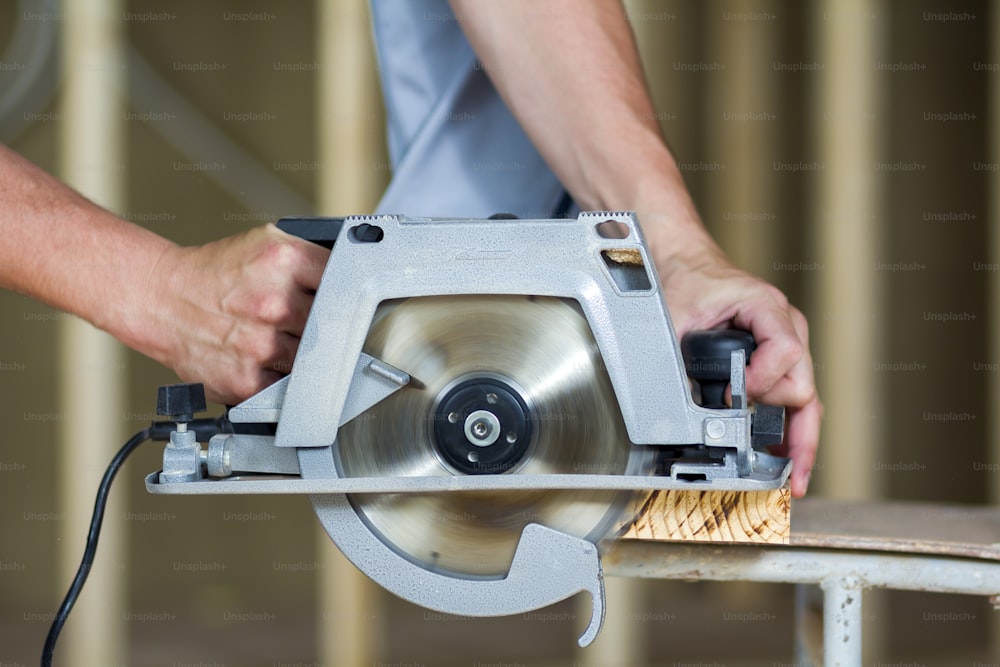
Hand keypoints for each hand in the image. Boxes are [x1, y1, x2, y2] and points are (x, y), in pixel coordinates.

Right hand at [142, 224, 329, 404]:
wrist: (162, 298)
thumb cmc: (217, 274)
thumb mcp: (267, 243)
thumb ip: (312, 259)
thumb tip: (352, 276)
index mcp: (285, 261)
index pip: (346, 283)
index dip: (346, 295)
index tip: (346, 302)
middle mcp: (275, 302)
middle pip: (332, 326)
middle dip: (321, 326)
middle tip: (300, 321)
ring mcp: (262, 343)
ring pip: (312, 358)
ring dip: (300, 353)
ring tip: (274, 337)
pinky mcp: (248, 379)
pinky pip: (288, 385)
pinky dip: (280, 377)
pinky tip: (262, 359)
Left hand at [657, 242, 821, 497]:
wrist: (685, 263)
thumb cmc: (686, 282)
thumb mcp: (676, 317)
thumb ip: (681, 357)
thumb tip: (684, 407)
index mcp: (766, 308)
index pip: (787, 351)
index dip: (763, 380)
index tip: (736, 395)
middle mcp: (787, 326)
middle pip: (801, 384)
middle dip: (781, 420)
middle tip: (767, 458)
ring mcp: (788, 345)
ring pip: (806, 399)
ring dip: (798, 436)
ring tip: (793, 476)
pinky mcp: (780, 361)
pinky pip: (795, 399)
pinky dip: (793, 430)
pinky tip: (788, 460)